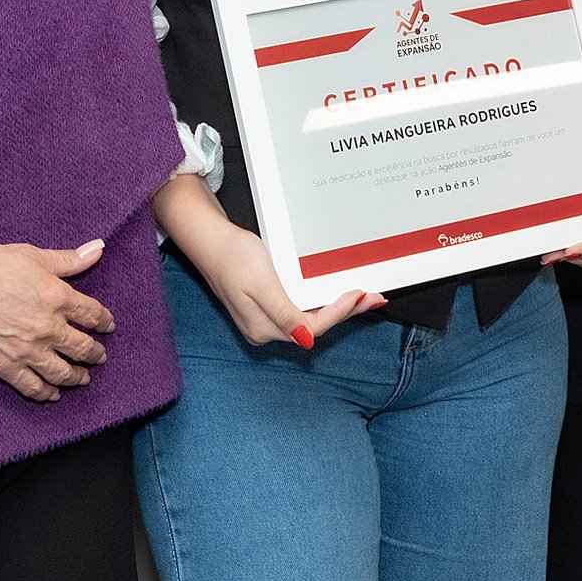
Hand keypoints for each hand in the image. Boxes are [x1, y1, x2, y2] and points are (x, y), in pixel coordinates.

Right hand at [0, 239, 115, 402]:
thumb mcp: (32, 255)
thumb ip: (68, 259)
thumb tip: (98, 249)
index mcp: (58, 297)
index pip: (92, 314)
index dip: (103, 321)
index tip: (107, 325)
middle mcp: (48, 328)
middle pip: (82, 347)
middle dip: (95, 353)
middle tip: (100, 356)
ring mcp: (28, 351)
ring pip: (62, 372)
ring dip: (77, 376)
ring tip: (83, 378)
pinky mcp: (5, 367)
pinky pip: (32, 387)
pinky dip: (46, 393)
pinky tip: (52, 394)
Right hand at [189, 217, 385, 347]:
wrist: (208, 240)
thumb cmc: (232, 256)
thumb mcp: (261, 283)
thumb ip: (284, 313)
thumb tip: (307, 340)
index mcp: (264, 328)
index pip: (312, 327)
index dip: (339, 312)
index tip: (359, 295)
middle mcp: (265, 329)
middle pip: (314, 326)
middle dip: (345, 312)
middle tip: (373, 298)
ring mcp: (264, 319)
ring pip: (309, 318)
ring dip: (335, 307)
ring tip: (360, 297)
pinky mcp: (264, 306)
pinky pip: (299, 308)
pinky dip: (318, 301)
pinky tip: (330, 294)